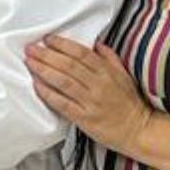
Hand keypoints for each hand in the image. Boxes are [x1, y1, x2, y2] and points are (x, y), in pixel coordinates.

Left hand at [25, 34, 151, 156]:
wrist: (138, 130)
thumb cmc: (129, 103)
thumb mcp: (124, 75)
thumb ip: (109, 58)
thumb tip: (96, 44)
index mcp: (106, 72)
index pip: (81, 53)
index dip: (62, 44)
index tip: (48, 39)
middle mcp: (98, 84)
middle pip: (68, 65)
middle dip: (47, 55)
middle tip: (31, 49)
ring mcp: (91, 101)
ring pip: (64, 82)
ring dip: (44, 70)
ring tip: (30, 63)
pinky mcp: (84, 118)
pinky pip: (63, 103)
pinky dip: (48, 94)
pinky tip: (37, 86)